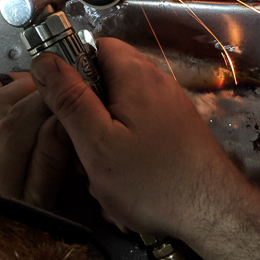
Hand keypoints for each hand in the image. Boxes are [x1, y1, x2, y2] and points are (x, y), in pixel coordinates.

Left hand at [0, 73, 72, 208]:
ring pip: (10, 82)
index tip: (63, 127)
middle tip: (38, 134)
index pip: (55, 94)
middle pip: (35, 85)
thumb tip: (67, 123)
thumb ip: (53, 157)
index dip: (64, 111)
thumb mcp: (31, 200)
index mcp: (12, 128)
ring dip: (18, 99)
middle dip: (42, 105)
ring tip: (15, 132)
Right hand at [30, 39, 259, 259]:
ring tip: (102, 171)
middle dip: (87, 110)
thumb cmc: (153, 182)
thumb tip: (44, 60)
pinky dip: (126, 151)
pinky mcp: (179, 131)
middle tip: (80, 145)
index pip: (96, 45)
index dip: (70, 66)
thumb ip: (69, 99)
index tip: (58, 99)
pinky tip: (124, 182)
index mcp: (137, 76)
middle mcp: (159, 82)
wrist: (215, 215)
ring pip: (122, 109)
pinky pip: (140, 130)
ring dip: (105, 138)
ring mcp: (172, 107)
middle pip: (108, 78)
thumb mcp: (97, 143)